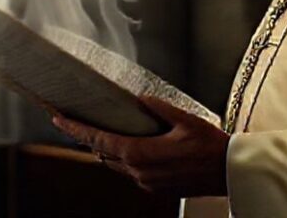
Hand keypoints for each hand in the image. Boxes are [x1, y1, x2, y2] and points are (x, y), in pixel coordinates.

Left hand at [51, 96, 228, 197]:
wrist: (229, 172)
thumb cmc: (210, 146)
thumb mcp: (184, 119)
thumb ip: (158, 108)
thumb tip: (140, 99)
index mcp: (140, 154)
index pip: (98, 139)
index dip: (75, 128)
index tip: (58, 118)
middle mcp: (139, 172)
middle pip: (103, 153)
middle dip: (88, 137)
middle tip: (72, 120)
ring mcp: (146, 182)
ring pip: (116, 164)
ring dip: (107, 148)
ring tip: (98, 130)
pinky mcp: (155, 187)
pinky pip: (131, 171)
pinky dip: (125, 157)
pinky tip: (130, 145)